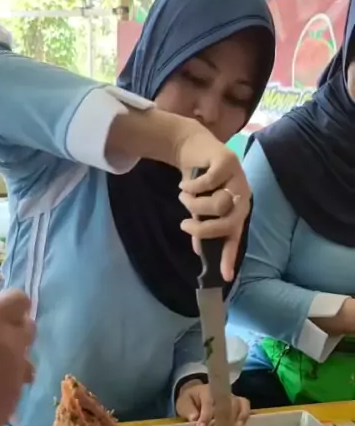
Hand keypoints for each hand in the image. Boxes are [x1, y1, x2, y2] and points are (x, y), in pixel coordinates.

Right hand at [0, 290, 34, 425]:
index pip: (19, 300)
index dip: (9, 303)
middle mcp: (12, 344)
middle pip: (28, 326)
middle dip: (13, 329)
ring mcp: (18, 371)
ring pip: (26, 356)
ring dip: (13, 357)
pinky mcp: (19, 394)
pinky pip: (19, 379)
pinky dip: (8, 379)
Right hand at [176, 133, 250, 282]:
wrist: (192, 148)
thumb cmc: (198, 181)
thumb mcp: (199, 208)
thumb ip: (202, 227)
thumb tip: (200, 250)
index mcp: (237, 210)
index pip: (234, 237)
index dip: (229, 257)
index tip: (226, 277)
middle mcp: (242, 196)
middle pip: (226, 223)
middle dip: (202, 228)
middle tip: (184, 224)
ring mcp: (238, 178)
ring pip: (216, 204)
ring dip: (193, 203)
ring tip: (185, 196)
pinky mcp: (228, 161)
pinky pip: (207, 184)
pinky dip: (191, 186)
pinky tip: (184, 183)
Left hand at [176, 380, 249, 425]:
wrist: (197, 396)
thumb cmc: (190, 401)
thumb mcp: (183, 404)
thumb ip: (188, 410)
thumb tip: (194, 418)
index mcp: (206, 391)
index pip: (208, 402)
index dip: (205, 416)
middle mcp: (221, 393)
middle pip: (227, 403)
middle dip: (221, 419)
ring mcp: (232, 397)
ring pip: (238, 404)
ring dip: (235, 418)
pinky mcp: (238, 404)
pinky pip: (246, 407)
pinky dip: (244, 416)